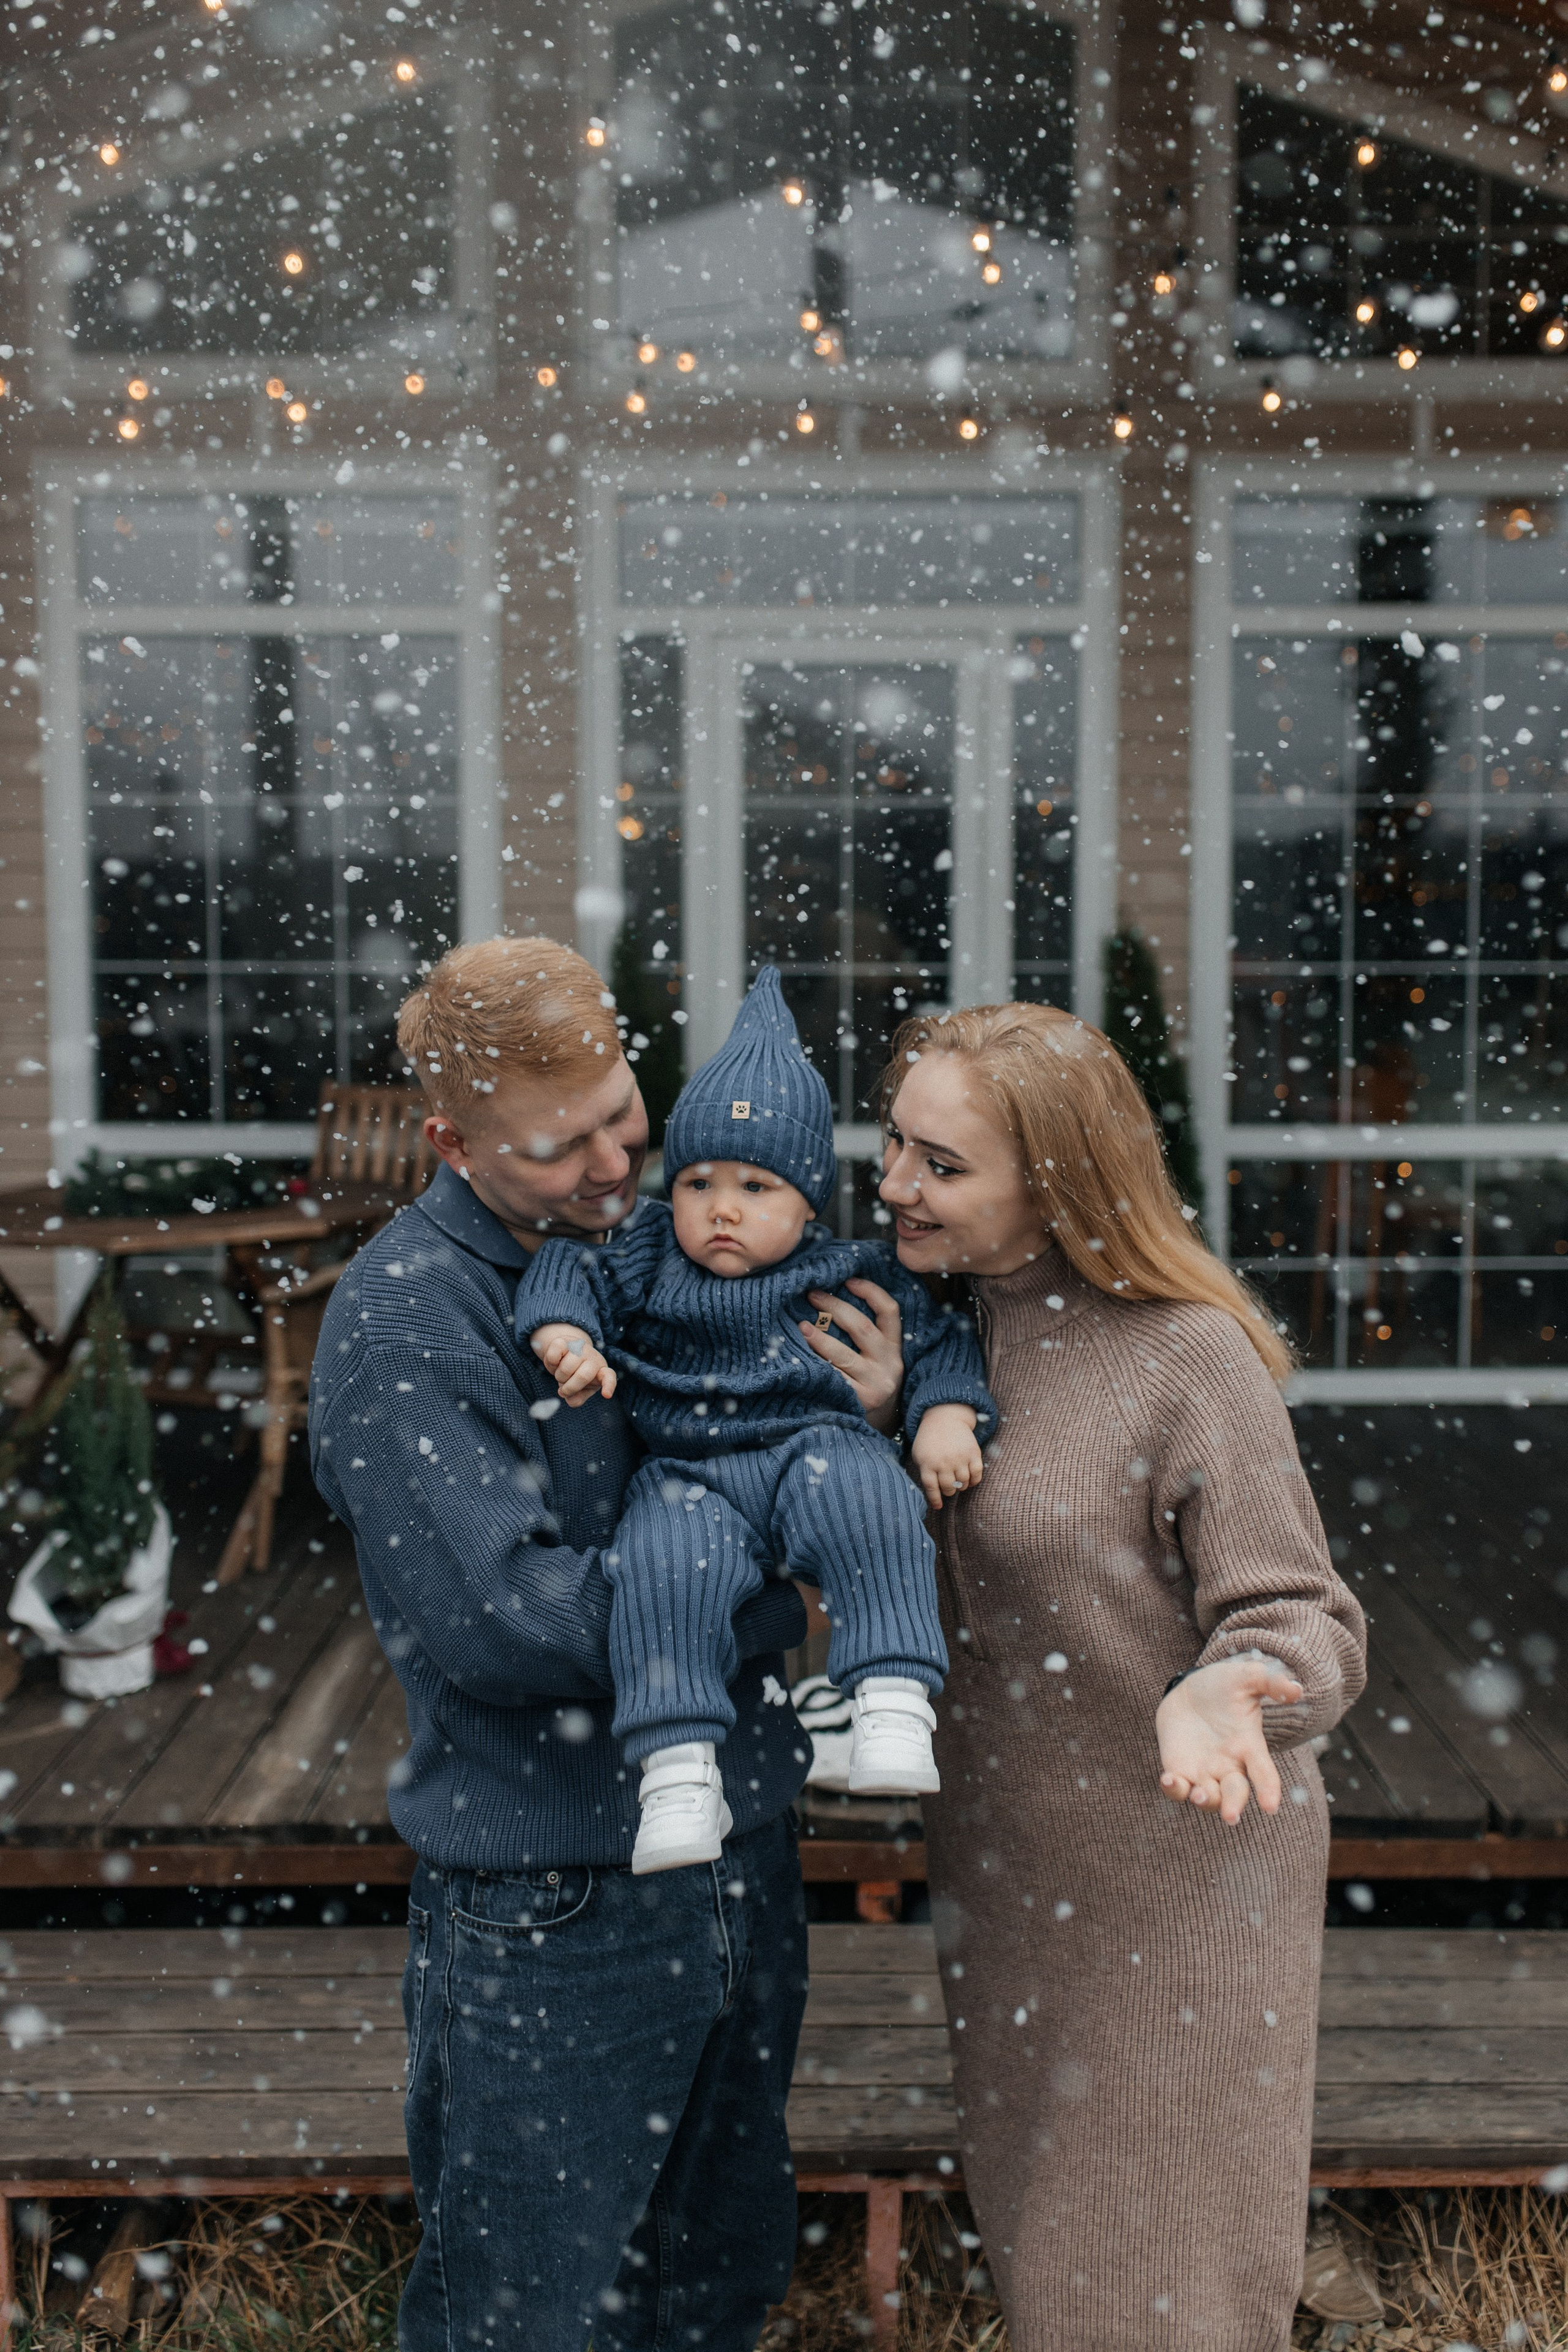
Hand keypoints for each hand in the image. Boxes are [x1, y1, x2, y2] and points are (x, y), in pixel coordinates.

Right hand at [530, 1322, 616, 1405]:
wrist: (563, 1353)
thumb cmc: (574, 1376)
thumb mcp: (579, 1390)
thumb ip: (576, 1398)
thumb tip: (569, 1398)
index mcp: (601, 1371)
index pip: (609, 1377)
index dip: (608, 1386)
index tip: (606, 1395)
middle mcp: (593, 1358)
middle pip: (583, 1376)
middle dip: (569, 1388)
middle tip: (564, 1388)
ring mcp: (579, 1347)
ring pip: (566, 1368)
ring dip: (559, 1377)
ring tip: (560, 1375)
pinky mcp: (564, 1341)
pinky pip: (553, 1356)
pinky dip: (550, 1364)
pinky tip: (555, 1362)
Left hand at [799, 1279, 904, 1431]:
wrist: (874, 1430)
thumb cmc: (867, 1385)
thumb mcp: (876, 1360)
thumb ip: (863, 1337)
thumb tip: (828, 1302)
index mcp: (894, 1350)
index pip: (889, 1312)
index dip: (871, 1292)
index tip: (848, 1280)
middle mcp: (889, 1366)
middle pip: (862, 1327)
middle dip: (835, 1308)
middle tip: (812, 1295)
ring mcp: (875, 1385)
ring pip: (844, 1355)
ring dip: (820, 1338)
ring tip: (801, 1327)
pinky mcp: (858, 1402)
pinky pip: (833, 1379)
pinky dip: (817, 1366)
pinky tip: (802, 1359)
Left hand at [910, 1403, 982, 1512]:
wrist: (945, 1418)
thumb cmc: (930, 1440)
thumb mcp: (919, 1454)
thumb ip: (924, 1472)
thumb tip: (932, 1494)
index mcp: (927, 1463)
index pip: (931, 1488)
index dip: (935, 1500)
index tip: (938, 1507)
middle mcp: (943, 1461)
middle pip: (949, 1487)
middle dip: (949, 1491)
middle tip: (950, 1488)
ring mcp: (959, 1457)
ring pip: (963, 1483)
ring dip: (961, 1486)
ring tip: (959, 1482)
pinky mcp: (973, 1453)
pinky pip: (977, 1474)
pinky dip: (974, 1481)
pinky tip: (970, 1479)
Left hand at [1155, 1656, 1304, 1826]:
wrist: (1189, 1690)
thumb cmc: (1223, 1686)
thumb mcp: (1246, 1678)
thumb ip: (1269, 1682)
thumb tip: (1296, 1689)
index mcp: (1249, 1747)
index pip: (1264, 1773)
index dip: (1268, 1790)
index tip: (1270, 1807)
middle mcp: (1229, 1766)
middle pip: (1235, 1793)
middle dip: (1233, 1805)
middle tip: (1231, 1816)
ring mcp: (1204, 1772)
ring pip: (1208, 1798)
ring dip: (1205, 1801)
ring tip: (1199, 1795)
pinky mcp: (1179, 1771)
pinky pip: (1177, 1789)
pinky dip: (1173, 1789)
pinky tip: (1168, 1779)